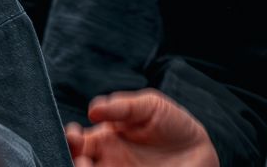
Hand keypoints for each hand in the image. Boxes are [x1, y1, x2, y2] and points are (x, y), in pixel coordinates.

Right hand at [64, 90, 216, 166]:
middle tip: (82, 158)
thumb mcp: (151, 107)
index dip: (68, 140)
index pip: (75, 142)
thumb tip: (93, 108)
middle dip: (70, 159)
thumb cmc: (172, 125)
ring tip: (87, 165)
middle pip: (74, 161)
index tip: (74, 135)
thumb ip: (123, 106)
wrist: (197, 152)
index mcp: (103, 140)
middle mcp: (102, 162)